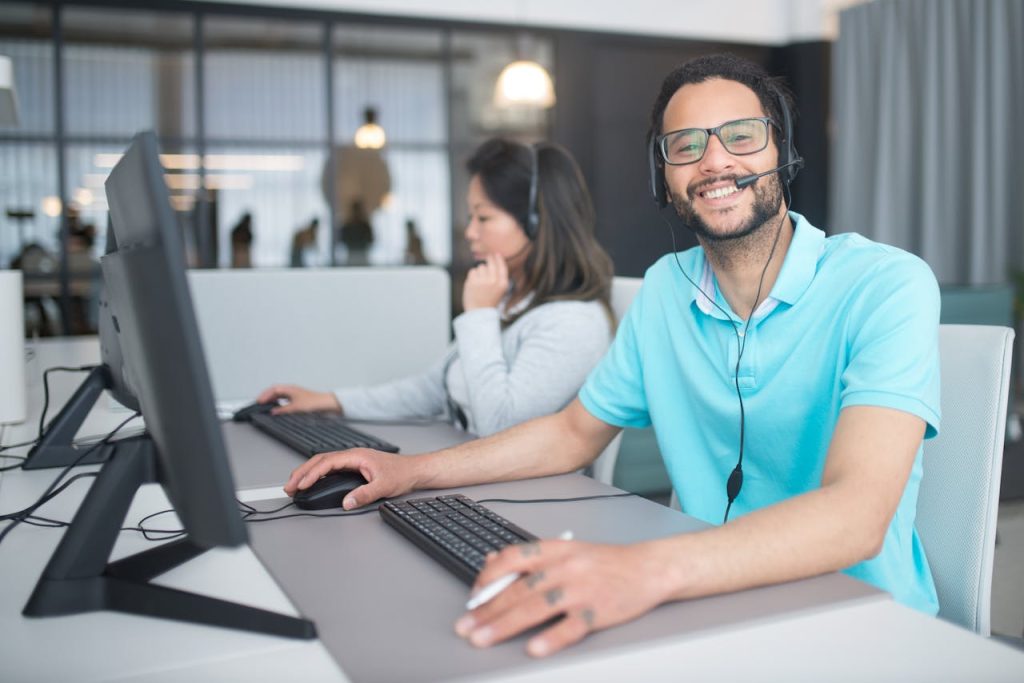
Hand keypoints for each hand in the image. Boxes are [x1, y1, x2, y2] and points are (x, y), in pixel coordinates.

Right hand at [256, 384, 340, 413]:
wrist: (327, 404)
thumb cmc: (314, 403)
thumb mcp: (296, 408)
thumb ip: (283, 410)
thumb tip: (273, 412)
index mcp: (290, 389)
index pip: (273, 390)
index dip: (265, 395)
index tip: (259, 401)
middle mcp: (292, 390)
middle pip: (275, 391)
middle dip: (266, 396)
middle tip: (259, 403)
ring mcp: (295, 394)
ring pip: (280, 395)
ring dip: (272, 399)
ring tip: (265, 405)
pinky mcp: (298, 399)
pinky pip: (284, 399)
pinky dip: (278, 402)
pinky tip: (277, 407)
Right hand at [282, 448, 418, 509]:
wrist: (413, 470)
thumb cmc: (401, 473)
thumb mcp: (384, 486)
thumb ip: (364, 494)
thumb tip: (347, 502)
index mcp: (357, 456)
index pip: (327, 462)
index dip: (311, 473)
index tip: (301, 485)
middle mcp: (352, 456)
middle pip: (320, 460)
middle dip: (302, 473)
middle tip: (289, 487)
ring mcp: (352, 461)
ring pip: (323, 463)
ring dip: (307, 473)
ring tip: (294, 485)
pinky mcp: (353, 467)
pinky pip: (330, 468)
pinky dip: (317, 474)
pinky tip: (311, 482)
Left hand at [454, 539, 670, 656]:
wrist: (648, 568)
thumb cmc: (605, 562)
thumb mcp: (567, 550)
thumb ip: (531, 557)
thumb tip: (492, 561)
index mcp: (556, 549)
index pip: (513, 558)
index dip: (488, 577)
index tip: (472, 596)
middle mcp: (566, 567)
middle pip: (519, 589)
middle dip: (487, 610)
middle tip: (465, 626)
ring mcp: (582, 589)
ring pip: (536, 607)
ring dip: (505, 624)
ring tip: (483, 638)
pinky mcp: (598, 610)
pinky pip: (571, 626)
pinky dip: (551, 638)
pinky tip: (533, 648)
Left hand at [462, 253, 508, 310]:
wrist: (479, 312)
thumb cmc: (489, 299)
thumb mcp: (499, 289)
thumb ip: (499, 275)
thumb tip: (494, 257)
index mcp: (503, 283)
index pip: (502, 266)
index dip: (498, 258)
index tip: (496, 254)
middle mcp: (494, 281)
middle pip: (490, 263)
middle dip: (488, 260)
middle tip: (486, 259)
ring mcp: (483, 281)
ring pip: (480, 267)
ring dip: (479, 272)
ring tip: (480, 283)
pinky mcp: (473, 282)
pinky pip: (472, 271)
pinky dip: (472, 276)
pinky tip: (474, 284)